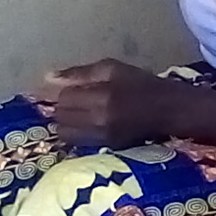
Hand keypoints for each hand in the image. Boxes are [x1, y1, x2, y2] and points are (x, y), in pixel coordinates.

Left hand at [33, 59, 183, 145]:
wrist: (168, 109)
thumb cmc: (140, 84)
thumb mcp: (112, 68)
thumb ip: (78, 73)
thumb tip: (47, 77)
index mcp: (101, 96)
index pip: (64, 98)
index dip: (65, 92)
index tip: (75, 89)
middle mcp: (99, 120)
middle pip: (62, 116)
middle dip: (64, 108)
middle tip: (78, 101)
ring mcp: (102, 137)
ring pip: (66, 132)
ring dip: (68, 122)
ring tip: (81, 114)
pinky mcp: (106, 147)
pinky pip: (78, 141)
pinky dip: (77, 133)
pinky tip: (89, 124)